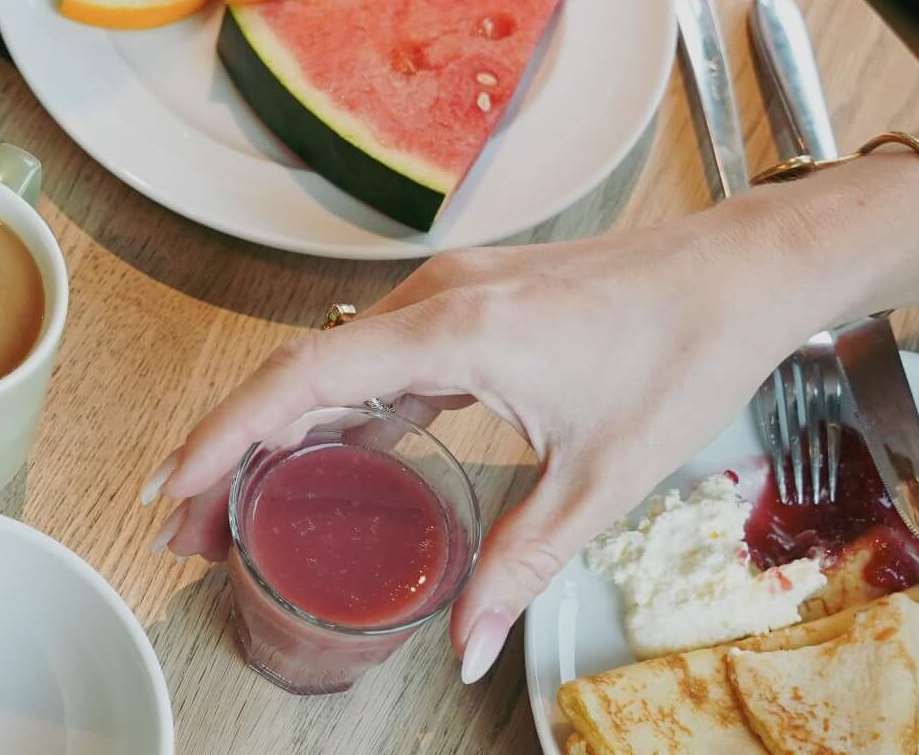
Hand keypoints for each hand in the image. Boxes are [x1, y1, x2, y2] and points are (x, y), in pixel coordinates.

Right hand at [140, 198, 847, 682]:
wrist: (744, 270)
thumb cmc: (683, 350)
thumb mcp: (601, 481)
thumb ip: (520, 566)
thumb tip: (465, 648)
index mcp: (455, 331)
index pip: (303, 382)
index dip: (226, 436)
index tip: (174, 487)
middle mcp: (435, 297)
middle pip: (297, 373)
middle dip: (230, 449)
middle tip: (184, 525)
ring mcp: (449, 291)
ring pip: (331, 361)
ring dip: (277, 428)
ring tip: (234, 499)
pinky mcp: (469, 299)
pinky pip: (376, 354)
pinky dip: (334, 406)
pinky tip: (324, 457)